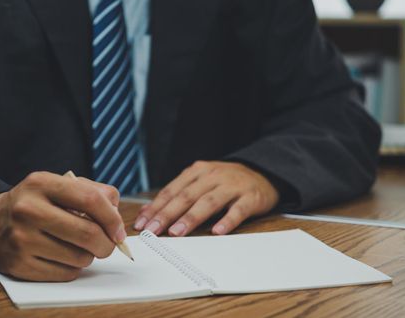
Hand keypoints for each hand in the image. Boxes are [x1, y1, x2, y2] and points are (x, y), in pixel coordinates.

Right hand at [0, 171, 124, 281]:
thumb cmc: (35, 202)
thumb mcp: (58, 185)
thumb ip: (93, 192)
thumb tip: (117, 217)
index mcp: (42, 183)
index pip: (90, 200)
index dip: (113, 218)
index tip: (119, 231)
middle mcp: (29, 209)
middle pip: (88, 233)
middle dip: (107, 244)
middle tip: (107, 245)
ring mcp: (22, 239)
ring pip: (79, 257)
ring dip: (88, 256)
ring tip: (78, 246)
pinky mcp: (19, 264)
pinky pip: (65, 273)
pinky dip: (73, 268)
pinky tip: (63, 256)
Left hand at [134, 161, 278, 235]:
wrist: (262, 174)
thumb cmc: (225, 182)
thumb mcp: (199, 182)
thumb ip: (176, 195)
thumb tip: (146, 211)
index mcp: (197, 171)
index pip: (172, 191)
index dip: (155, 207)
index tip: (142, 223)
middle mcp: (213, 176)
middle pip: (186, 196)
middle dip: (167, 214)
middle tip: (153, 230)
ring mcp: (232, 185)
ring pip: (209, 202)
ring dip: (191, 217)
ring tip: (177, 232)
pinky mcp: (250, 197)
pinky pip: (238, 210)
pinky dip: (227, 220)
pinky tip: (218, 231)